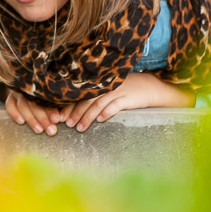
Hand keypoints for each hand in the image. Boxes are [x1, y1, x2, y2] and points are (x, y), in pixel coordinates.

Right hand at [4, 90, 63, 135]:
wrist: (29, 87)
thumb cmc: (47, 97)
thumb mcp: (54, 99)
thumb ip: (59, 106)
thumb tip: (63, 117)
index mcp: (42, 87)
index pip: (45, 99)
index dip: (51, 110)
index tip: (56, 120)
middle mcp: (29, 89)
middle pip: (34, 104)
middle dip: (43, 118)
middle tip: (51, 131)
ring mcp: (18, 92)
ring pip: (23, 105)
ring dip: (31, 119)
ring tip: (39, 130)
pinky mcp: (10, 97)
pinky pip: (9, 105)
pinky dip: (14, 113)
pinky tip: (21, 122)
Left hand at [60, 72, 194, 131]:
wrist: (149, 87)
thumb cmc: (125, 90)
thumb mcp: (109, 90)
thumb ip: (94, 97)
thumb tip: (76, 109)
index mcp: (98, 83)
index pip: (80, 94)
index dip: (70, 105)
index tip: (61, 116)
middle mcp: (105, 85)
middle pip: (87, 100)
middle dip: (76, 113)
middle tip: (68, 124)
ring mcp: (116, 91)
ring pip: (98, 104)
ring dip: (88, 117)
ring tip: (80, 128)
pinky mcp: (127, 97)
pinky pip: (115, 105)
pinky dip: (107, 113)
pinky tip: (100, 121)